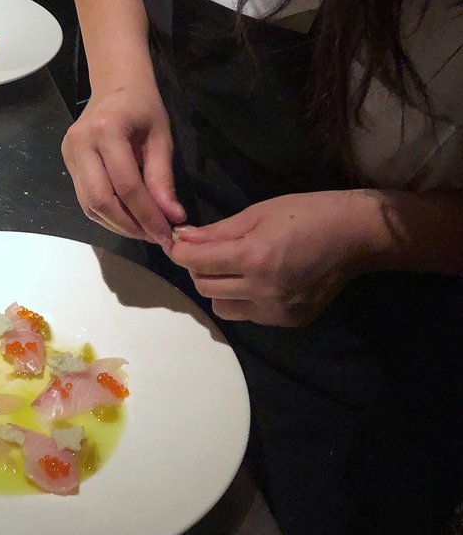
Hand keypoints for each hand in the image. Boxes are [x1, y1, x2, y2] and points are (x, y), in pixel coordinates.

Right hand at [61, 84, 185, 245]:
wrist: (114, 84)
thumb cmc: (142, 107)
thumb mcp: (161, 139)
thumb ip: (163, 179)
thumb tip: (173, 218)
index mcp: (106, 131)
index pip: (126, 186)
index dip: (148, 215)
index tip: (167, 235)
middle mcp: (80, 143)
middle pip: (101, 200)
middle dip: (129, 225)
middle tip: (154, 236)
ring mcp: (69, 154)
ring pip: (89, 205)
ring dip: (117, 224)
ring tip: (143, 230)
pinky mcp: (66, 162)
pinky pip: (85, 198)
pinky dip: (106, 214)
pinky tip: (127, 217)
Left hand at [168, 191, 370, 325]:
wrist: (357, 236)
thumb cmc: (307, 213)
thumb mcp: (258, 212)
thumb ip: (218, 230)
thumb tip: (184, 238)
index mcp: (253, 258)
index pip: (197, 262)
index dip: (180, 250)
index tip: (177, 241)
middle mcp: (262, 291)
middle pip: (204, 287)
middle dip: (198, 268)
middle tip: (206, 251)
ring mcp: (277, 311)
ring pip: (223, 308)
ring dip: (218, 288)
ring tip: (232, 268)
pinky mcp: (289, 321)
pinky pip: (249, 316)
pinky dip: (243, 299)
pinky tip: (257, 281)